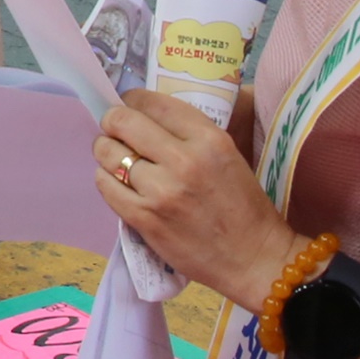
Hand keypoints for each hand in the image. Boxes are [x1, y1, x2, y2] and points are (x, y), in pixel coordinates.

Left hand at [93, 90, 306, 308]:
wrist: (255, 259)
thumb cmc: (244, 206)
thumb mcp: (226, 156)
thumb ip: (188, 134)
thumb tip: (144, 116)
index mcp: (209, 139)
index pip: (154, 103)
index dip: (133, 100)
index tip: (129, 105)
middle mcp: (183, 160)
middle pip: (122, 122)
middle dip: (112, 122)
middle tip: (114, 130)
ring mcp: (161, 191)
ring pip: (107, 153)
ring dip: (106, 152)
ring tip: (115, 159)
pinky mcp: (144, 218)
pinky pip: (104, 185)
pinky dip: (105, 180)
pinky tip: (117, 183)